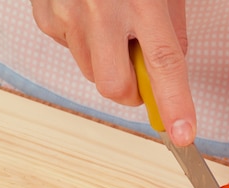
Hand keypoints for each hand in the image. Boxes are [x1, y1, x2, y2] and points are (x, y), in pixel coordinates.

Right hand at [31, 0, 195, 144]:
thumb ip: (171, 31)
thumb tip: (169, 73)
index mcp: (143, 0)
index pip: (164, 64)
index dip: (174, 104)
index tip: (183, 134)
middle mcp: (102, 9)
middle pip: (116, 87)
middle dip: (133, 93)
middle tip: (140, 74)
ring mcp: (68, 13)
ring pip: (92, 73)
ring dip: (109, 65)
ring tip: (112, 27)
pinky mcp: (45, 16)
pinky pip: (70, 52)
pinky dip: (85, 45)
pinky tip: (88, 15)